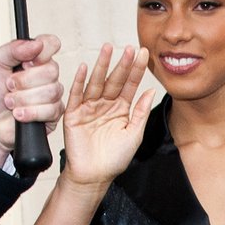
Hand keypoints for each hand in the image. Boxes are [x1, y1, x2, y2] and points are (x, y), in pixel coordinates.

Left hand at [0, 35, 63, 160]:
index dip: (43, 52)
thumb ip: (13, 49)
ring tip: (10, 102)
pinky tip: (19, 114)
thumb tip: (36, 44)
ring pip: (51, 91)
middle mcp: (46, 73)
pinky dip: (30, 112)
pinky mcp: (53, 113)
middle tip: (9, 86)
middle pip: (51, 70)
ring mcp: (52, 93)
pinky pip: (51, 110)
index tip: (26, 63)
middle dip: (25, 81)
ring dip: (24, 99)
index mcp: (34, 57)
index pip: (51, 43)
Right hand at [61, 45, 154, 186]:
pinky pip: (77, 95)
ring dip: (101, 66)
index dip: (136, 70)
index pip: (130, 85)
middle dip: (122, 64)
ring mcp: (89, 108)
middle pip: (114, 80)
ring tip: (107, 49)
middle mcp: (105, 105)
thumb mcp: (134, 135)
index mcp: (121, 109)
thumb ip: (141, 112)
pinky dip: (80, 81)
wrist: (93, 177)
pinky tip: (84, 68)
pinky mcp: (74, 115)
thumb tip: (151, 91)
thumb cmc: (114, 159)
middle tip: (129, 48)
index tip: (143, 53)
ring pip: (96, 83)